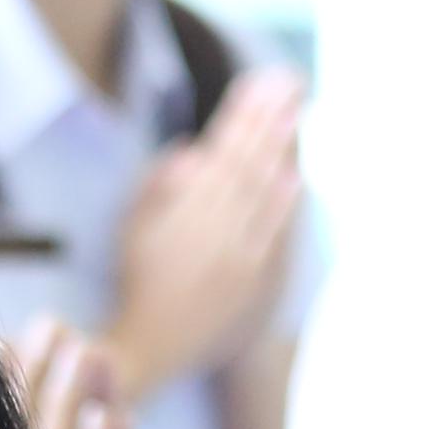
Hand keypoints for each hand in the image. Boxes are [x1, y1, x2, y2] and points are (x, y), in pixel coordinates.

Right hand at [103, 71, 304, 403]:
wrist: (150, 347)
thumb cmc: (137, 283)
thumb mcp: (132, 230)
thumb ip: (157, 188)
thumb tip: (191, 151)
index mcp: (179, 213)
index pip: (216, 152)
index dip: (239, 114)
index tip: (257, 81)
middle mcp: (208, 229)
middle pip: (244, 163)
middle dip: (266, 118)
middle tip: (288, 81)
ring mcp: (233, 256)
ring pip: (260, 192)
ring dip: (279, 150)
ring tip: (296, 112)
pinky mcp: (251, 282)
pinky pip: (271, 235)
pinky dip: (283, 205)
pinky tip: (295, 176)